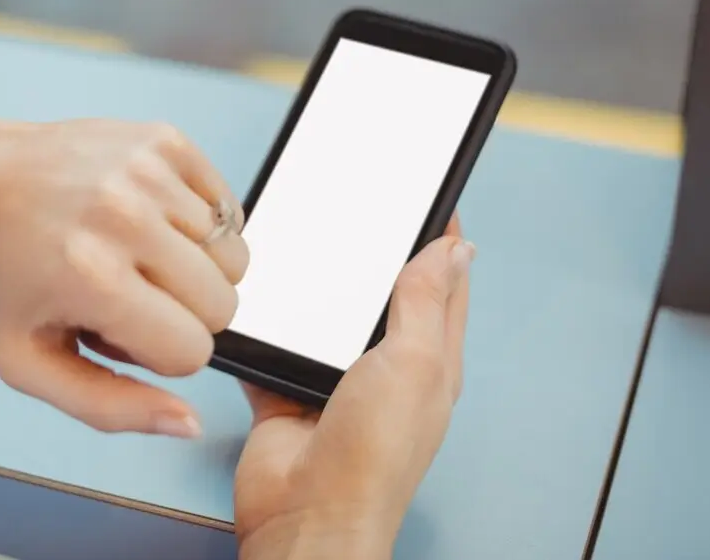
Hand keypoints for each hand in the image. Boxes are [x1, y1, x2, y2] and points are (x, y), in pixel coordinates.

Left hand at [0, 107, 248, 437]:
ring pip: (233, 257)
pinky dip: (200, 224)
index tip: (123, 328)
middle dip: (184, 313)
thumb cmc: (9, 276)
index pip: (193, 350)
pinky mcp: (164, 140)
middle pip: (223, 304)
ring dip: (192, 267)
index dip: (161, 352)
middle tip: (131, 292)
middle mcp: (124, 216)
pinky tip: (152, 221)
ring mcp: (148, 171)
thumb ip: (110, 407)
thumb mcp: (32, 363)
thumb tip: (187, 421)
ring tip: (138, 254)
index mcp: (92, 277)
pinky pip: (228, 208)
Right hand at [233, 220, 472, 559]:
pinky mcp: (286, 390)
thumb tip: (455, 249)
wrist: (306, 512)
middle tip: (354, 209)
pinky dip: (262, 327)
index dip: (439, 240)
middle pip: (378, 296)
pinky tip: (254, 297)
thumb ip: (424, 301)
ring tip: (298, 244)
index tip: (427, 196)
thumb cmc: (371, 456)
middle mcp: (383, 368)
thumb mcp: (412, 363)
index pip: (442, 285)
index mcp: (429, 360)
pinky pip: (273, 346)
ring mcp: (333, 380)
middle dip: (367, 254)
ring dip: (310, 290)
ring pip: (322, 316)